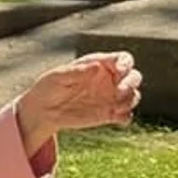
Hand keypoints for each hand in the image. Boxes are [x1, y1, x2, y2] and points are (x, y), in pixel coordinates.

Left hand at [17, 52, 142, 148]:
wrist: (43, 111)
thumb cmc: (48, 87)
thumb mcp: (58, 77)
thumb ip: (77, 71)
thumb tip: (97, 66)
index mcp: (99, 65)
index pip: (122, 59)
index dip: (126, 64)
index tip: (119, 71)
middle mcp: (109, 79)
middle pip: (134, 77)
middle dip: (131, 83)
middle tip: (118, 93)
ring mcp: (110, 97)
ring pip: (133, 96)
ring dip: (130, 101)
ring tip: (115, 108)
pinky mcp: (108, 114)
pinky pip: (125, 115)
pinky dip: (125, 117)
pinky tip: (116, 118)